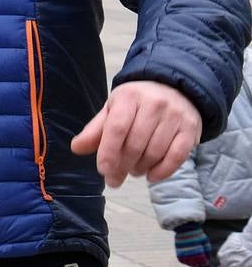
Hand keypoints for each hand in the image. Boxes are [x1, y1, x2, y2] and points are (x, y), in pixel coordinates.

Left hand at [71, 81, 200, 186]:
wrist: (174, 88)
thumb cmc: (137, 103)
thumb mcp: (114, 109)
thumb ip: (96, 130)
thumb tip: (76, 148)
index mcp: (129, 96)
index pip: (117, 128)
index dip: (108, 152)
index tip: (103, 170)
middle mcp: (154, 104)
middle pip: (135, 144)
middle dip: (122, 166)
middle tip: (114, 178)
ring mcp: (175, 116)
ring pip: (154, 152)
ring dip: (140, 168)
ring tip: (133, 171)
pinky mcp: (190, 129)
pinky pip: (177, 157)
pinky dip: (162, 171)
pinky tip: (151, 176)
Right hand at [174, 222, 214, 266]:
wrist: (186, 228)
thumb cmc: (198, 235)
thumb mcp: (205, 242)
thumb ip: (207, 252)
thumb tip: (207, 262)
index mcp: (198, 250)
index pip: (203, 262)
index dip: (206, 265)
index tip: (207, 265)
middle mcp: (190, 252)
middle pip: (196, 264)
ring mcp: (183, 252)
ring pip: (188, 264)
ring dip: (193, 266)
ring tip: (196, 265)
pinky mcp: (178, 250)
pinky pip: (181, 260)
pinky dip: (185, 262)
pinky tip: (189, 262)